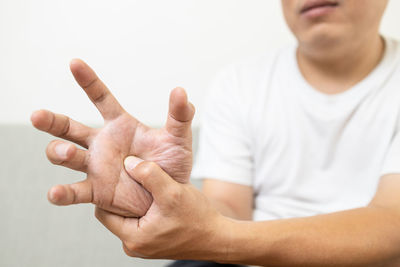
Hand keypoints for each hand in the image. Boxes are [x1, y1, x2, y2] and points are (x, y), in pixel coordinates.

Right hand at [31, 59, 194, 216]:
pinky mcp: (96, 191)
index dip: (88, 81)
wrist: (169, 195)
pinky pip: (75, 191)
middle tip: (37, 116)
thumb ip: (179, 116)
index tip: (74, 63)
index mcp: (120, 126)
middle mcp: (102, 144)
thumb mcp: (178, 139)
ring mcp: (96, 167)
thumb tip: (181, 91)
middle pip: (69, 127)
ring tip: (67, 153)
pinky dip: (62, 193)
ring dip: (58, 152)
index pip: (101, 98)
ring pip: (65, 156)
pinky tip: (55, 193)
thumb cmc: (172, 164)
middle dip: (52, 121)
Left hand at [95, 156, 229, 259]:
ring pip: (129, 216)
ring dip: (135, 200)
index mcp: (133, 238)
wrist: (218, 239)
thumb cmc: (198, 220)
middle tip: (128, 176)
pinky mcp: (153, 242)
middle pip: (115, 214)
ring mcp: (144, 245)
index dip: (106, 192)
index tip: (115, 175)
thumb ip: (150, 175)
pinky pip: (141, 221)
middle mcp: (134, 245)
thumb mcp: (173, 193)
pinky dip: (145, 208)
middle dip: (122, 195)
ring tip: (142, 184)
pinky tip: (155, 195)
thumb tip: (129, 162)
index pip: (103, 212)